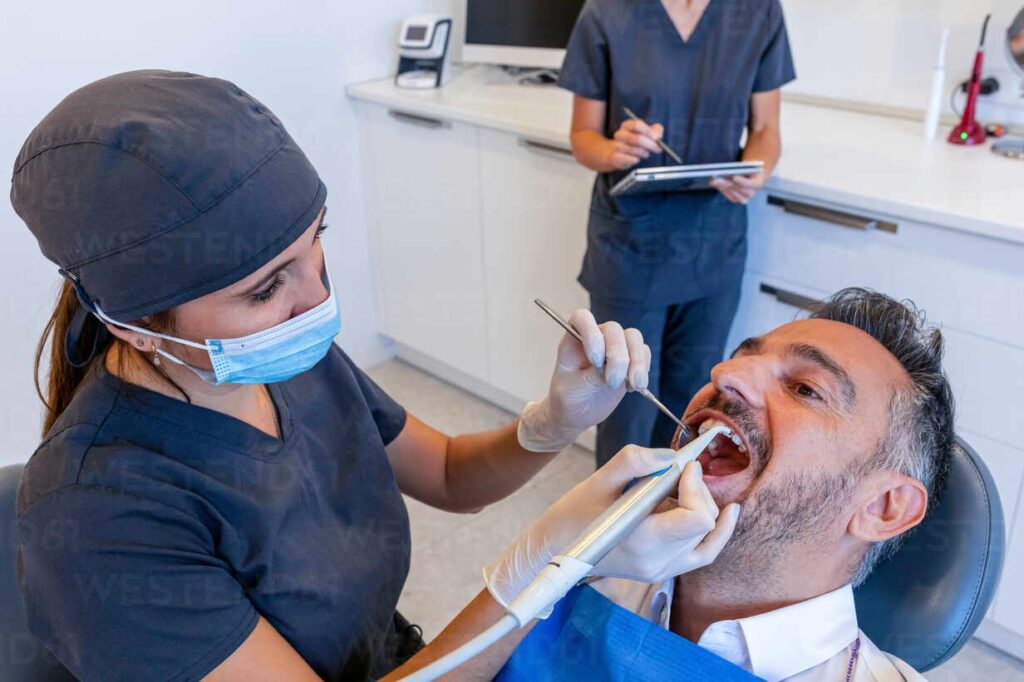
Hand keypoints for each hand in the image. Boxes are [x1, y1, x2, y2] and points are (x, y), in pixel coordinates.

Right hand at [483, 444, 740, 608]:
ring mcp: (661, 571)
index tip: (683, 468)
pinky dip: (717, 534)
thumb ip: (635, 461)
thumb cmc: (573, 514)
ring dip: (702, 506)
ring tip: (687, 486)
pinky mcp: (661, 572)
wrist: (555, 548)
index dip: (696, 487)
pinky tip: (729, 513)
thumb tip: (671, 456)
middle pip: (704, 523)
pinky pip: (702, 554)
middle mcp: (657, 562)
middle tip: (680, 471)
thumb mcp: (599, 480)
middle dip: (698, 491)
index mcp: (642, 540)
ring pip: (707, 537)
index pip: (697, 518)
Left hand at [517, 309, 650, 452]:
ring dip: (637, 361)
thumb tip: (616, 367)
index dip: (592, 333)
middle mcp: (596, 338)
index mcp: (573, 340)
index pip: (583, 317)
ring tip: (633, 385)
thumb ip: (592, 376)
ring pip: (634, 338)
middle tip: (612, 382)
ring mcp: (614, 348)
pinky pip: (644, 353)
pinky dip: (644, 369)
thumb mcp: (572, 390)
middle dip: (618, 356)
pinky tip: (634, 387)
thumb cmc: (567, 399)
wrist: (577, 414)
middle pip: (614, 329)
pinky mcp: (630, 361)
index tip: (595, 360)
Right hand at [606, 119, 664, 170]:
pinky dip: (636, 160)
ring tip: (645, 153)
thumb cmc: (637, 142)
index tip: (656, 138)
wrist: (621, 154)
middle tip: (657, 149)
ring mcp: (616, 145)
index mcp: (627, 125)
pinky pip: (630, 159)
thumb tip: (657, 135)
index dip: (648, 131)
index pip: (636, 124)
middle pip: (637, 138)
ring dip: (644, 153)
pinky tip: (637, 158)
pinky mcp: (615, 157)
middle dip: (650, 145)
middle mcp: (620, 134)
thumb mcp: (648, 133)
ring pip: (635, 150)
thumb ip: (655, 131)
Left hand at [711, 170, 766, 203]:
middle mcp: (751, 193)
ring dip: (721, 186)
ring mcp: (743, 198)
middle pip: (737, 189)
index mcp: (757, 183)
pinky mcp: (735, 199)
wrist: (752, 175)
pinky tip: (713, 182)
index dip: (742, 181)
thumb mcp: (750, 164)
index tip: (734, 177)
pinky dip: (719, 188)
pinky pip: (726, 194)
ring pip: (730, 192)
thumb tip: (731, 168)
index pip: (750, 184)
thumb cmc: (750, 168)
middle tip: (717, 178)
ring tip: (713, 180)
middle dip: (726, 183)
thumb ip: (744, 166)